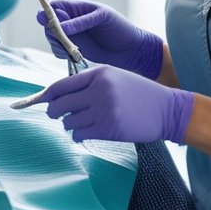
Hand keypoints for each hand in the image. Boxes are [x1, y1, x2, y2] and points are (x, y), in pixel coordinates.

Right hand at [36, 0, 163, 78]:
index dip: (48, 11)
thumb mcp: (101, 17)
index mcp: (76, 7)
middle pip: (48, 22)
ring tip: (73, 48)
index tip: (48, 19)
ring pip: (51, 38)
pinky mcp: (73, 50)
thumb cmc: (120, 28)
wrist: (131, 51)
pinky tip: (74, 55)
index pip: (54, 5)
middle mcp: (71, 20)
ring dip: (57, 43)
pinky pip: (58, 51)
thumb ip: (80, 22)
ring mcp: (71, 36)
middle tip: (63, 37)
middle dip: (51, 30)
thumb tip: (58, 26)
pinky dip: (62, 53)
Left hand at [40, 65, 193, 144]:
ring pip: (69, 121)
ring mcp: (104, 109)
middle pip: (60, 104)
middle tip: (55, 114)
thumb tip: (60, 94)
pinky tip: (86, 132)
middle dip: (54, 111)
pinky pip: (79, 134)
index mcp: (99, 74)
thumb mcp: (115, 77)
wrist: (167, 109)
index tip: (43, 100)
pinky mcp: (108, 128)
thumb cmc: (140, 94)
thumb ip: (90, 82)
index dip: (48, 94)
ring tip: (79, 123)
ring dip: (69, 124)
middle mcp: (99, 90)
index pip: (62, 85)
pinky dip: (78, 135)